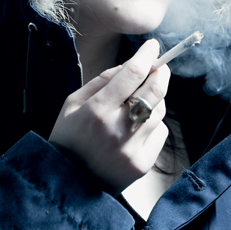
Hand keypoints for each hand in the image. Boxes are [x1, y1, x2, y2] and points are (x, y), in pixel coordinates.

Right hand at [48, 39, 169, 195]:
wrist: (68, 183)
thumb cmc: (69, 137)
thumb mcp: (73, 103)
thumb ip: (102, 80)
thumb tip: (132, 63)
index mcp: (96, 111)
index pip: (132, 74)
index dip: (147, 55)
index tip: (153, 46)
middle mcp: (116, 130)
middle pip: (155, 91)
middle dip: (161, 72)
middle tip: (159, 66)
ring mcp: (132, 149)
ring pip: (159, 111)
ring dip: (155, 100)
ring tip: (138, 103)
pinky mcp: (143, 165)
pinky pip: (161, 132)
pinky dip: (153, 124)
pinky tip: (136, 128)